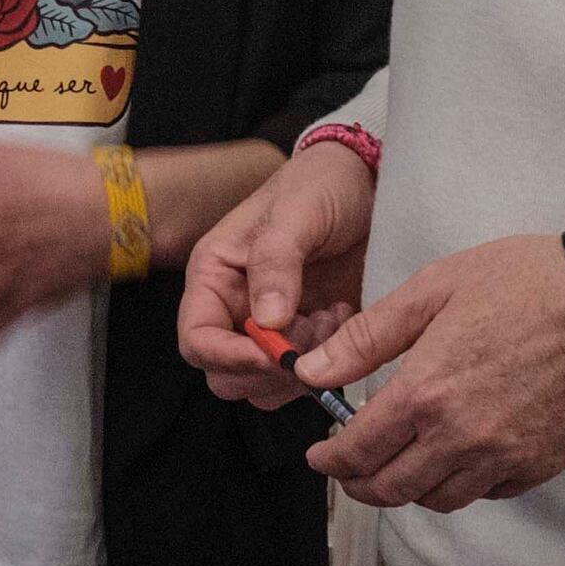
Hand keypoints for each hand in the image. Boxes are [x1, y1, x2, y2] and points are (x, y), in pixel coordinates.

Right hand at [181, 141, 376, 402]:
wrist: (367, 180)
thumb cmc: (320, 184)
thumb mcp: (296, 213)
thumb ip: (276, 263)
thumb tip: (265, 322)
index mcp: (214, 277)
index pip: (197, 339)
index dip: (228, 357)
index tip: (273, 355)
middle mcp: (236, 308)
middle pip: (226, 374)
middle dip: (267, 370)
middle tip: (309, 337)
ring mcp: (272, 327)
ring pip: (266, 386)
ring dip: (302, 368)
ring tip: (329, 320)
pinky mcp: (309, 336)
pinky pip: (307, 375)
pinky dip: (328, 362)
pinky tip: (342, 318)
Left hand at [295, 228, 564, 510]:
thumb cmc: (528, 284)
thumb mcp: (433, 290)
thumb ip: (366, 337)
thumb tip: (311, 369)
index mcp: (425, 393)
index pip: (358, 451)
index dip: (329, 460)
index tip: (320, 455)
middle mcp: (460, 437)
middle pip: (392, 489)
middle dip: (359, 485)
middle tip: (348, 472)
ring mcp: (503, 457)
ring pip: (438, 500)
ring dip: (408, 491)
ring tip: (398, 466)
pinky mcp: (539, 464)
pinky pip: (487, 494)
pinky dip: (460, 486)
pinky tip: (453, 459)